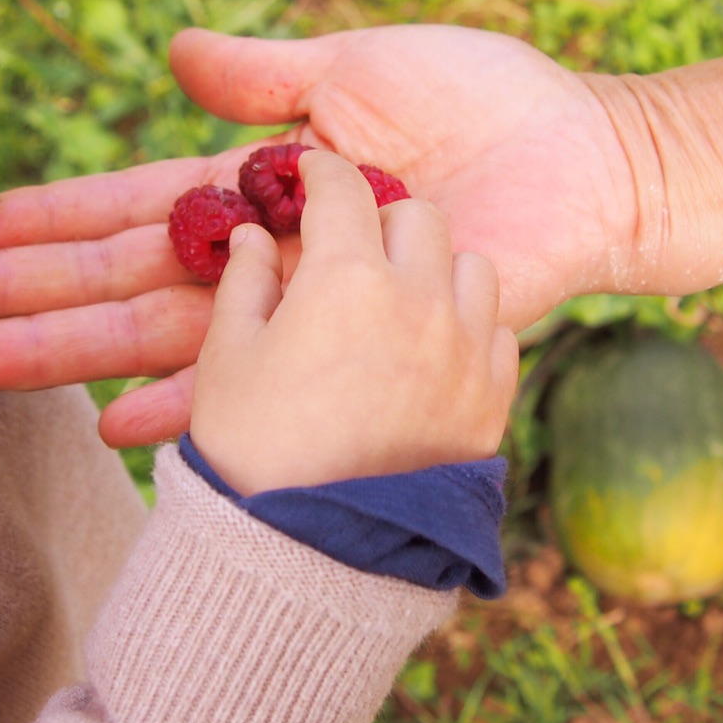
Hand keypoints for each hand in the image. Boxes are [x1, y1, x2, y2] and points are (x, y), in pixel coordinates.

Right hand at [0, 24, 647, 446]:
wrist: (587, 161)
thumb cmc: (485, 104)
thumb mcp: (360, 67)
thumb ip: (267, 73)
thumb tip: (169, 50)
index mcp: (261, 190)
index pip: (127, 206)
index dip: (47, 220)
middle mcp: (267, 260)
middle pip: (120, 279)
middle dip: (16, 292)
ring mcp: (307, 312)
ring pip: (164, 338)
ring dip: (65, 355)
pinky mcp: (357, 350)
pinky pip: (262, 390)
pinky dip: (191, 410)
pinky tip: (114, 434)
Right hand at [189, 153, 517, 493]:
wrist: (319, 552)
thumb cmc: (255, 451)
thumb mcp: (228, 359)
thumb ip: (242, 282)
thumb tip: (251, 235)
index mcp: (344, 277)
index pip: (340, 188)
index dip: (318, 171)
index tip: (307, 171)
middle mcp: (417, 298)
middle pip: (414, 215)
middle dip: (379, 218)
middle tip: (352, 243)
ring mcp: (465, 346)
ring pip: (468, 263)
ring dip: (434, 264)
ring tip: (401, 293)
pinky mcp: (494, 394)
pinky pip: (494, 327)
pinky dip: (466, 322)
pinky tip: (432, 345)